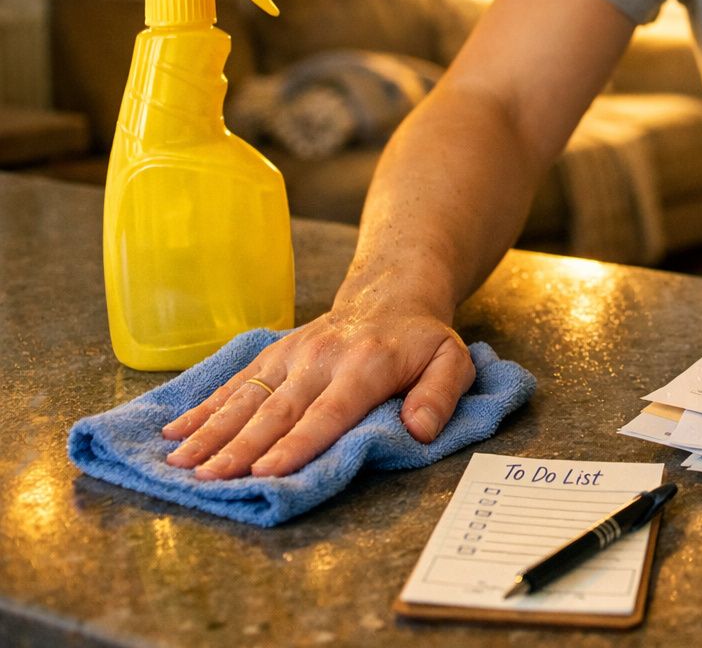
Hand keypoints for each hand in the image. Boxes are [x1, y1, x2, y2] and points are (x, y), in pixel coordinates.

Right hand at [161, 307, 474, 479]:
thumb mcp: (452, 361)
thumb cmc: (421, 341)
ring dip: (212, 432)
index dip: (298, 442)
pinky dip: (203, 408)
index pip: (329, 411)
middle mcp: (321, 359)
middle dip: (241, 447)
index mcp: (366, 366)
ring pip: (247, 397)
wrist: (391, 295)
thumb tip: (422, 430)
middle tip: (209, 479)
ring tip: (180, 464)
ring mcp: (291, 356)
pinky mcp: (272, 356)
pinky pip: (234, 383)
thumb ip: (441, 395)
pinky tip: (174, 433)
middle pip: (277, 409)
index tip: (268, 471)